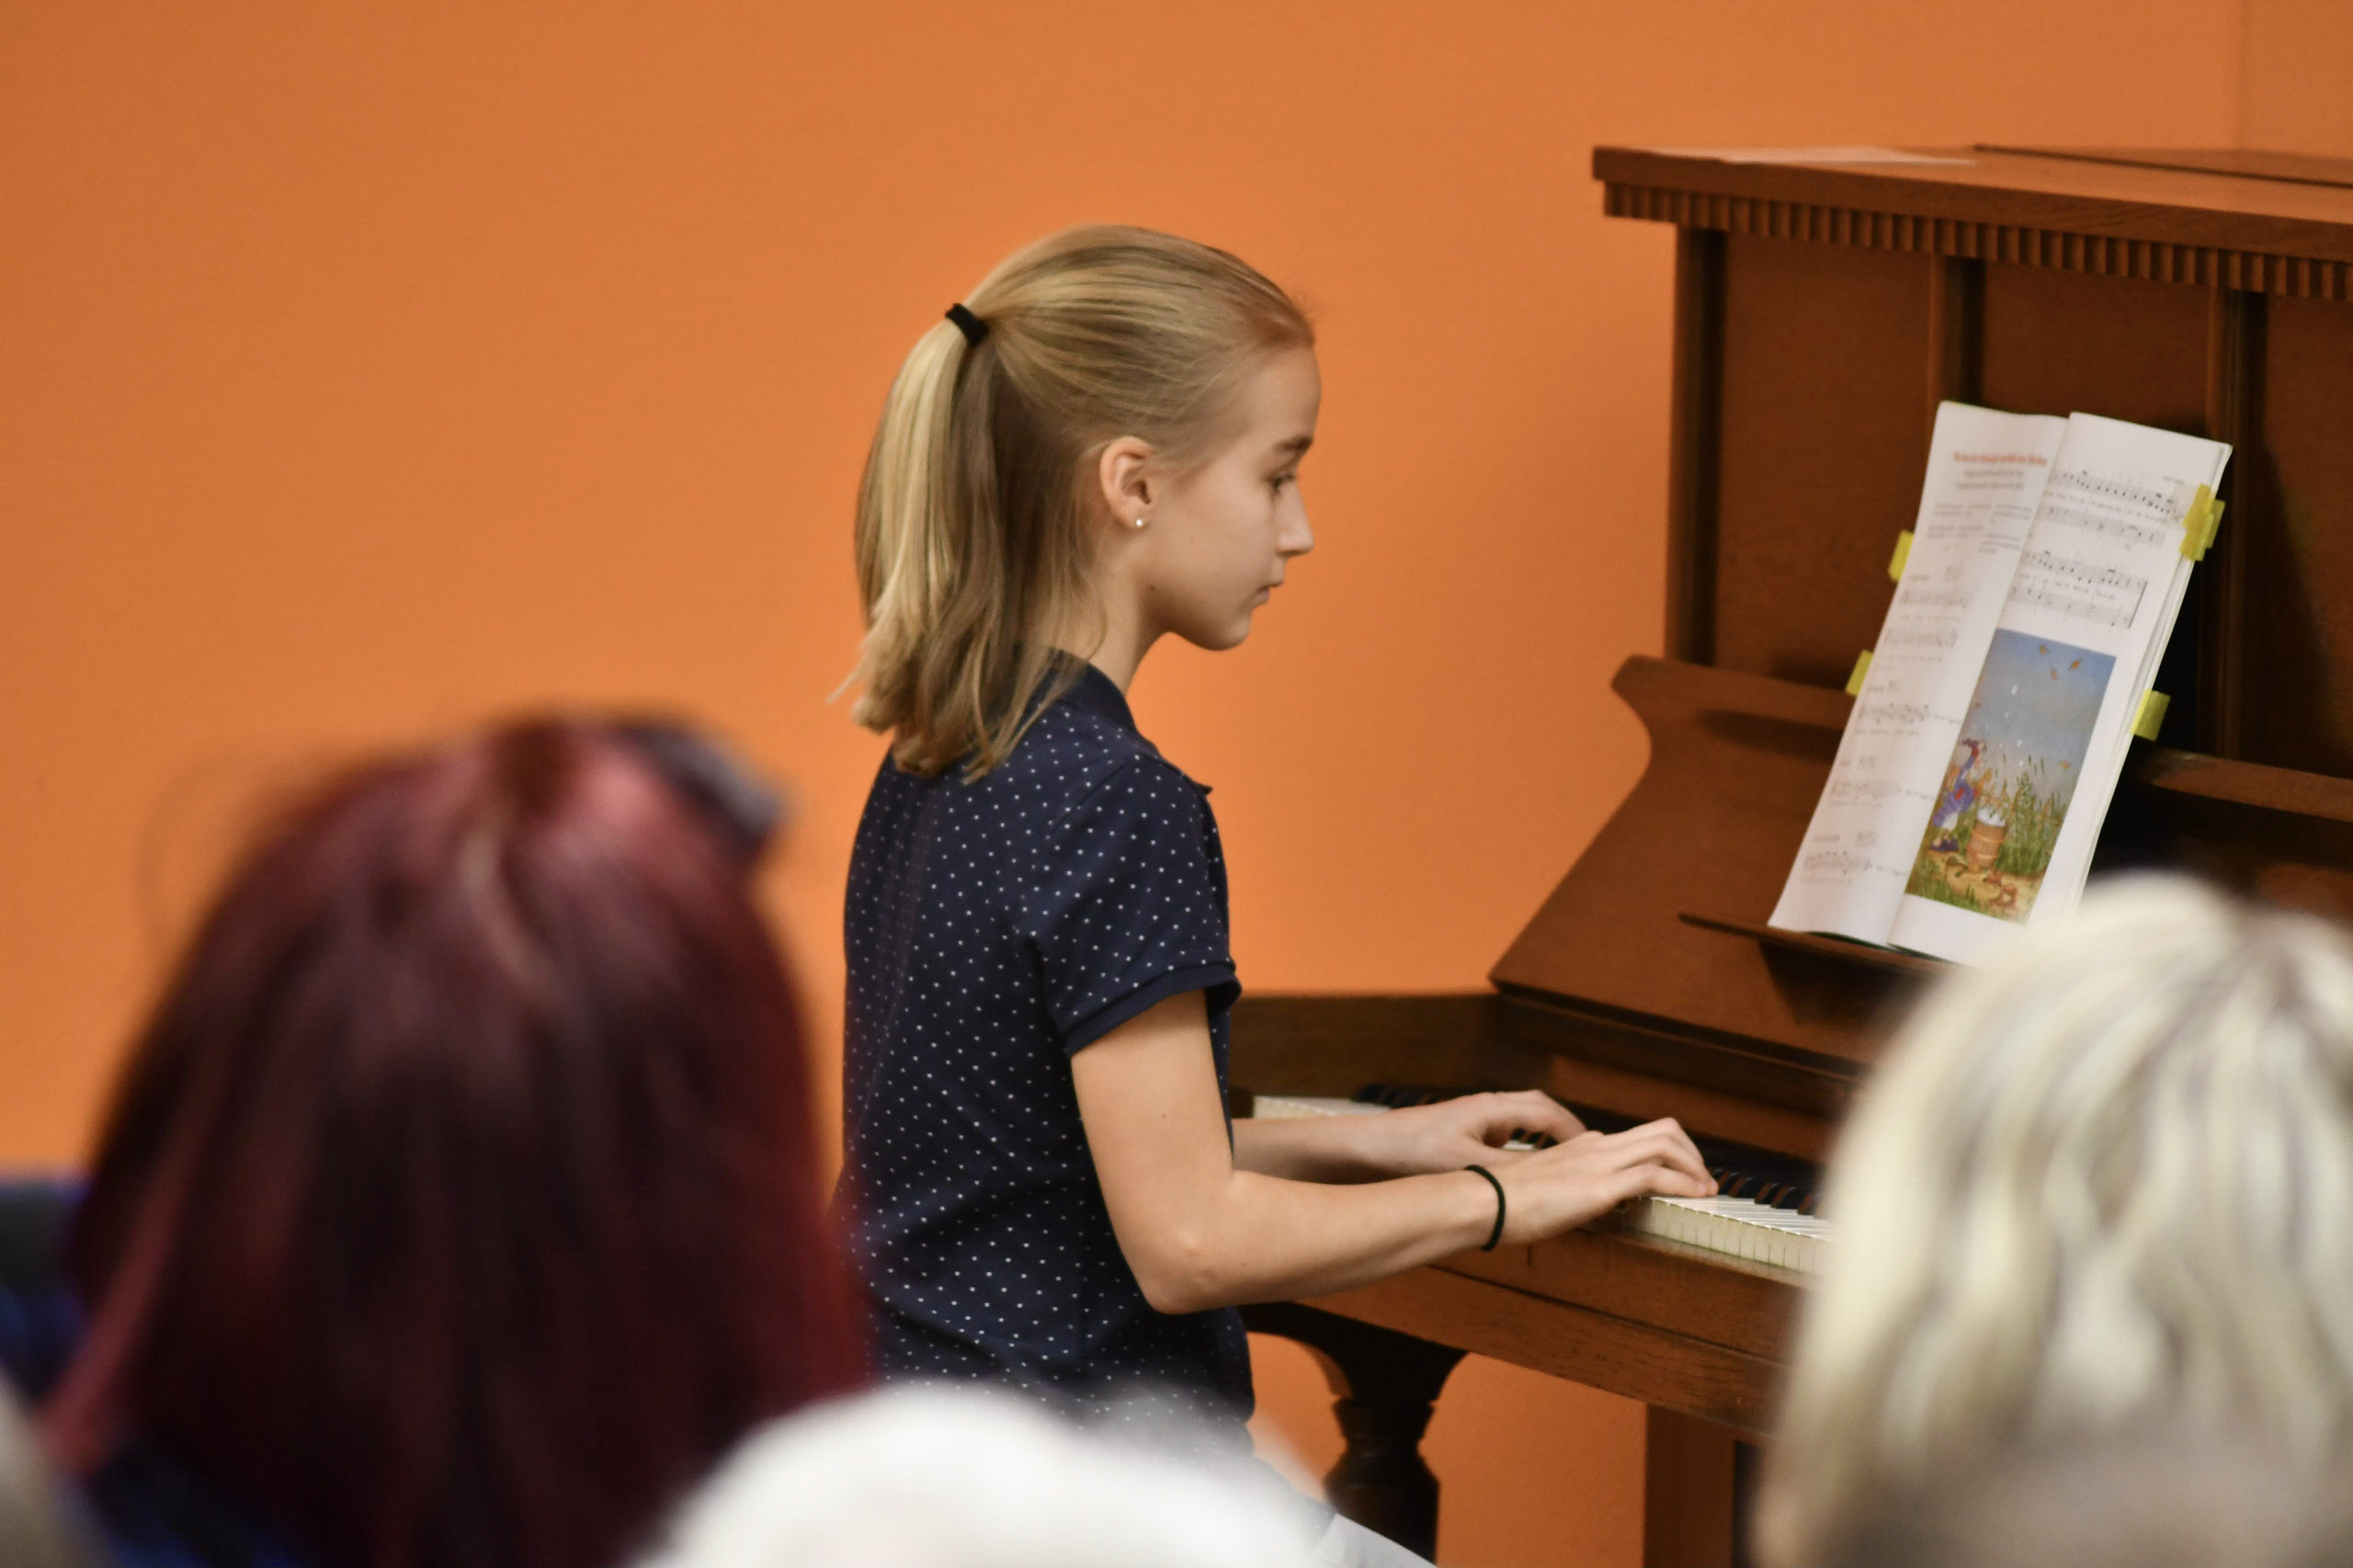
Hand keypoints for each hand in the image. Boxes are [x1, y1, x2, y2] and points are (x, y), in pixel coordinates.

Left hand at [1358, 1091, 1586, 1177]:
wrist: (1368, 1148)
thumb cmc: (1413, 1151)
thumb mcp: (1467, 1165)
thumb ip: (1509, 1169)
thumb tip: (1550, 1175)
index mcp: (1492, 1109)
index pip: (1547, 1112)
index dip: (1575, 1131)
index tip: (1598, 1150)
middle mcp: (1485, 1107)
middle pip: (1537, 1108)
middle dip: (1565, 1127)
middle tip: (1589, 1150)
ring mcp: (1471, 1117)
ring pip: (1519, 1118)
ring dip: (1543, 1134)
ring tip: (1563, 1159)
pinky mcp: (1459, 1130)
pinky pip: (1502, 1130)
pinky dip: (1520, 1143)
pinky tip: (1519, 1166)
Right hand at [1482, 1119, 1714, 1244]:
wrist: (1482, 1201)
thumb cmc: (1501, 1199)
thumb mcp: (1540, 1185)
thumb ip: (1563, 1184)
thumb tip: (1574, 1197)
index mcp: (1582, 1146)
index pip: (1637, 1136)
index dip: (1668, 1152)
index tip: (1681, 1174)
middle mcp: (1596, 1146)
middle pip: (1662, 1129)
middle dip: (1692, 1152)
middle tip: (1703, 1179)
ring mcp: (1599, 1162)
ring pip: (1666, 1143)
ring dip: (1695, 1166)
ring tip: (1707, 1189)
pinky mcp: (1599, 1186)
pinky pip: (1655, 1176)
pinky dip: (1684, 1183)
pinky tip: (1696, 1197)